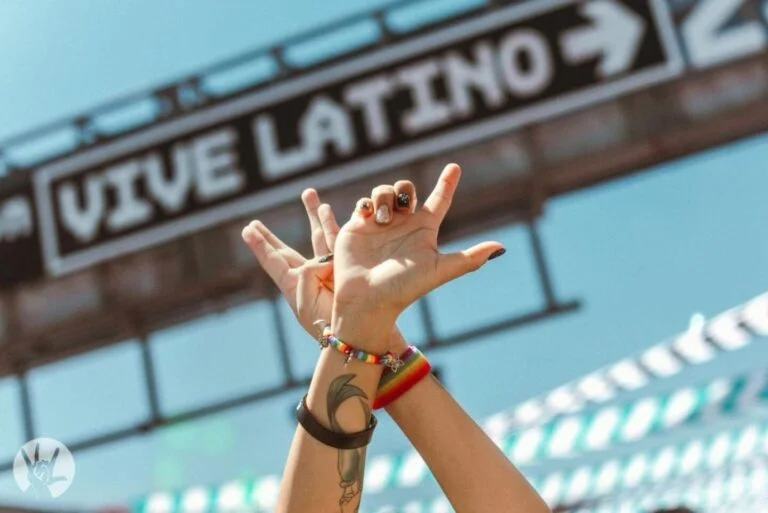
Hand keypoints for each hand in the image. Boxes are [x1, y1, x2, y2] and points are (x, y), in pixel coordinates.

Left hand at [241, 188, 408, 355]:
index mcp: (294, 286)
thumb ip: (306, 277)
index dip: (260, 246)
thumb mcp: (308, 305)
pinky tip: (327, 210)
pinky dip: (332, 224)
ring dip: (313, 215)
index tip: (246, 230)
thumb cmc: (331, 325)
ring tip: (309, 194)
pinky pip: (337, 239)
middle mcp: (308, 275)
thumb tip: (318, 260)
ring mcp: (328, 268)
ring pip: (317, 236)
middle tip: (253, 223)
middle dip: (270, 236)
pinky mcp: (347, 264)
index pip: (273, 261)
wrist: (363, 331)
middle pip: (285, 250)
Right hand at [332, 164, 504, 350]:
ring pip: (384, 191)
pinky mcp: (358, 227)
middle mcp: (403, 226)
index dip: (447, 183)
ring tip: (382, 221)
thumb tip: (501, 247)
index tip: (455, 166)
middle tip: (404, 206)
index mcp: (424, 231)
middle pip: (407, 190)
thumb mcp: (439, 271)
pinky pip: (364, 202)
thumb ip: (469, 259)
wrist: (367, 299)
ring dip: (385, 198)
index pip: (439, 201)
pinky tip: (369, 218)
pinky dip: (367, 204)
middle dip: (405, 188)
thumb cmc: (403, 288)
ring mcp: (380, 225)